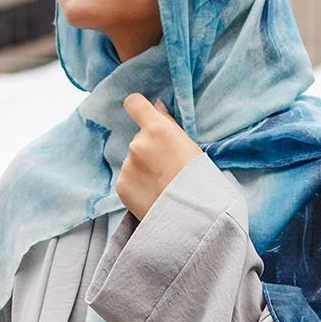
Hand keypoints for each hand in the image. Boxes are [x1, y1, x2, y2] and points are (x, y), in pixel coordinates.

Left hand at [115, 93, 200, 218]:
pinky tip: (152, 195)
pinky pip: (127, 179)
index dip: (138, 108)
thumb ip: (169, 124)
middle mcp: (138, 144)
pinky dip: (137, 185)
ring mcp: (127, 165)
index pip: (134, 104)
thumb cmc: (199, 179)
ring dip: (143, 169)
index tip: (142, 115)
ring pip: (133, 161)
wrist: (192, 217)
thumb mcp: (191, 146)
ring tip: (161, 186)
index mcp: (157, 129)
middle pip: (139, 139)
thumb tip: (155, 106)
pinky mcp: (121, 185)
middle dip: (149, 149)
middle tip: (167, 168)